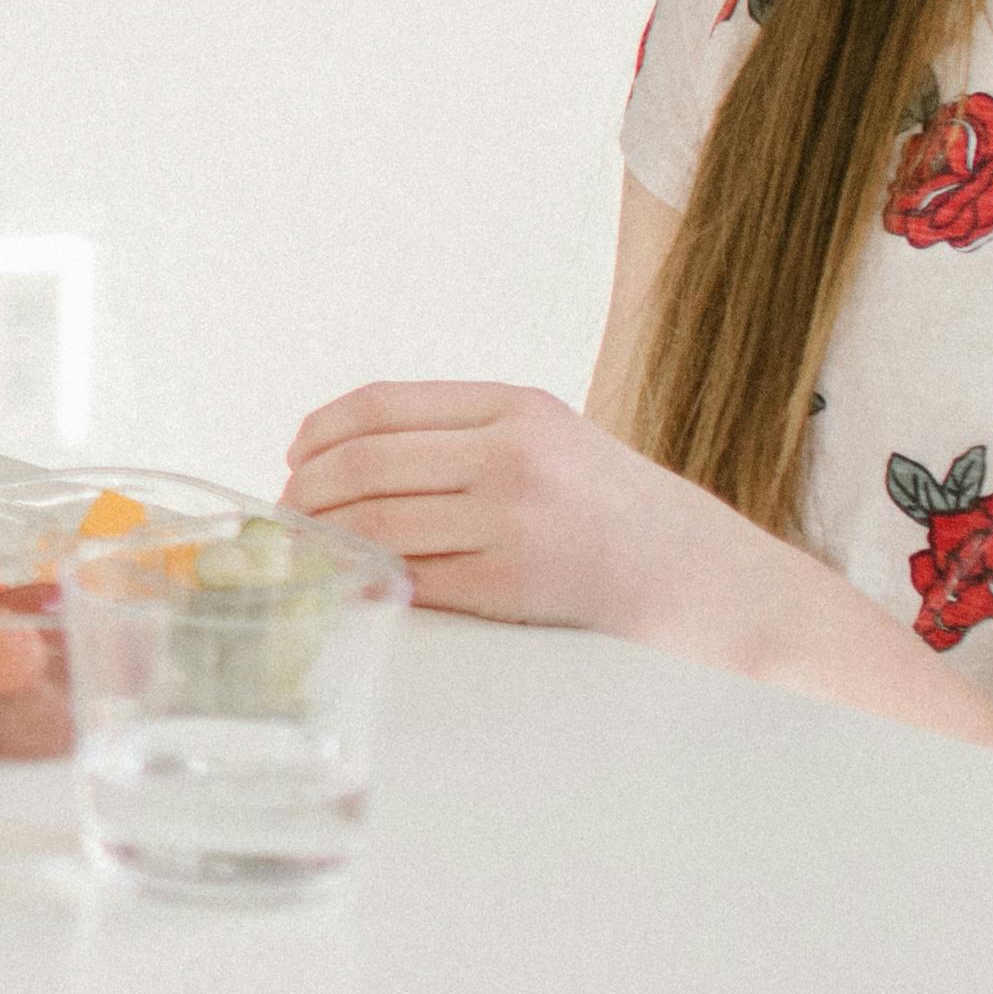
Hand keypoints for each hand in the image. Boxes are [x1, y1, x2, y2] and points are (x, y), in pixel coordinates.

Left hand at [281, 380, 818, 670]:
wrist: (708, 583)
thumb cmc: (622, 519)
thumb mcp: (555, 444)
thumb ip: (466, 440)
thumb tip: (345, 459)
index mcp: (517, 406)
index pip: (380, 404)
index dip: (318, 433)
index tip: (292, 457)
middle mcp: (512, 453)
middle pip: (363, 463)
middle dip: (304, 493)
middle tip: (284, 517)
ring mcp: (512, 519)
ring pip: (374, 524)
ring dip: (322, 543)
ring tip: (307, 554)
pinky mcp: (513, 583)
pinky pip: (409, 580)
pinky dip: (363, 585)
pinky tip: (348, 589)